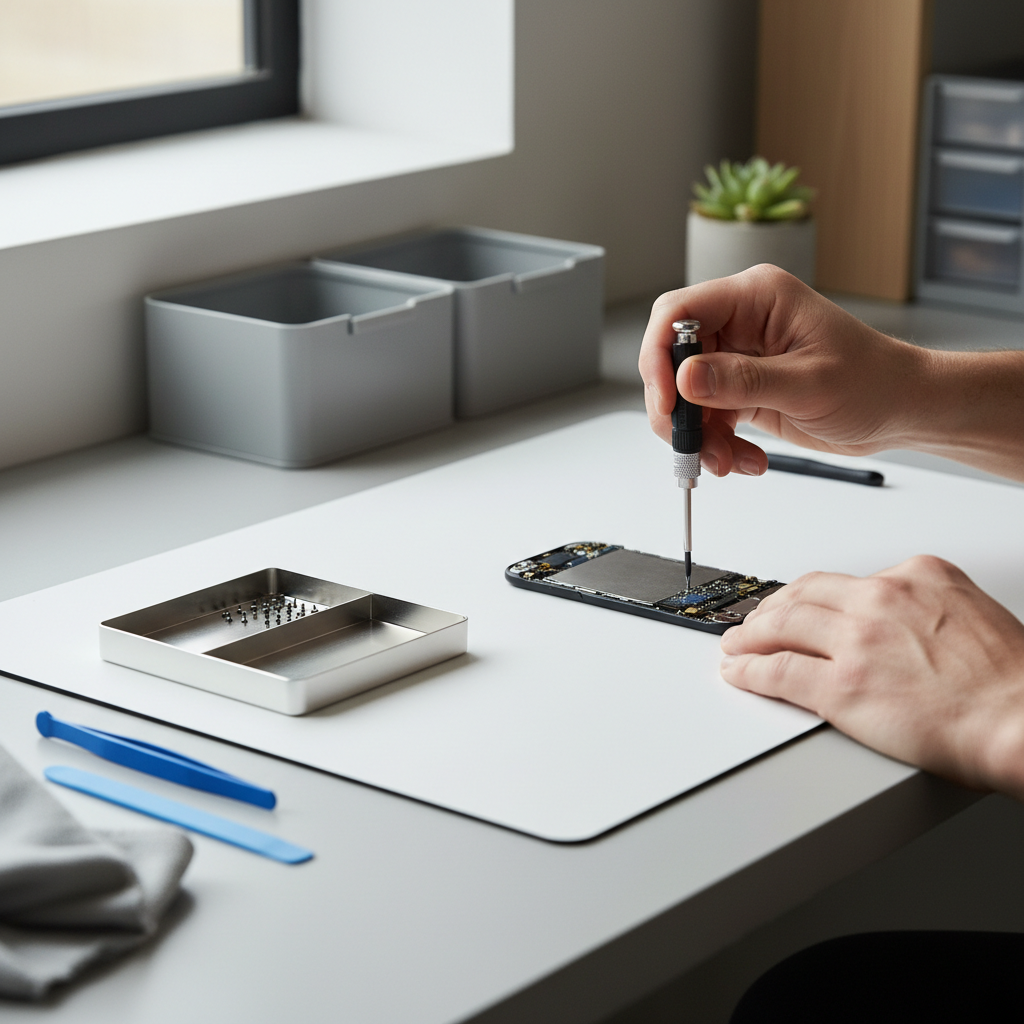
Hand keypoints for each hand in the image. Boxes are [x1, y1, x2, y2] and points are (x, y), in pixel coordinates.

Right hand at [638, 265, 928, 476]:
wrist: (901, 410)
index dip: (659, 356)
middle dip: (676, 409)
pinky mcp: (740, 388)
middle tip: (691, 446)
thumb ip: (743, 381)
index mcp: (755, 297)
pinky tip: (745, 460)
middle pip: (671, 359)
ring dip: (698, 436)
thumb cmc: (874, 382)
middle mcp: (740, 321)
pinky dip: (716, 445)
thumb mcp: (809, 384)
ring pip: (684, 396)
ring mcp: (738, 356)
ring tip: (727, 462)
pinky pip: (706, 417)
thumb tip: (684, 380)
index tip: (665, 402)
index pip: (678, 312)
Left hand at [720, 555, 1023, 797]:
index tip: (793, 605)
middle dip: (769, 610)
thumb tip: (893, 620)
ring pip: (781, 627)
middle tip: (752, 624)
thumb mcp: (969, 610)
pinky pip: (777, 671)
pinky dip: (748, 671)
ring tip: (735, 645)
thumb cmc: (1009, 681)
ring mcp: (857, 642)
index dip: (806, 596)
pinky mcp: (841, 686)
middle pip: (802, 597)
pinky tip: (737, 673)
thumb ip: (922, 606)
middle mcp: (881, 599)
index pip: (841, 581)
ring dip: (749, 636)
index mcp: (915, 576)